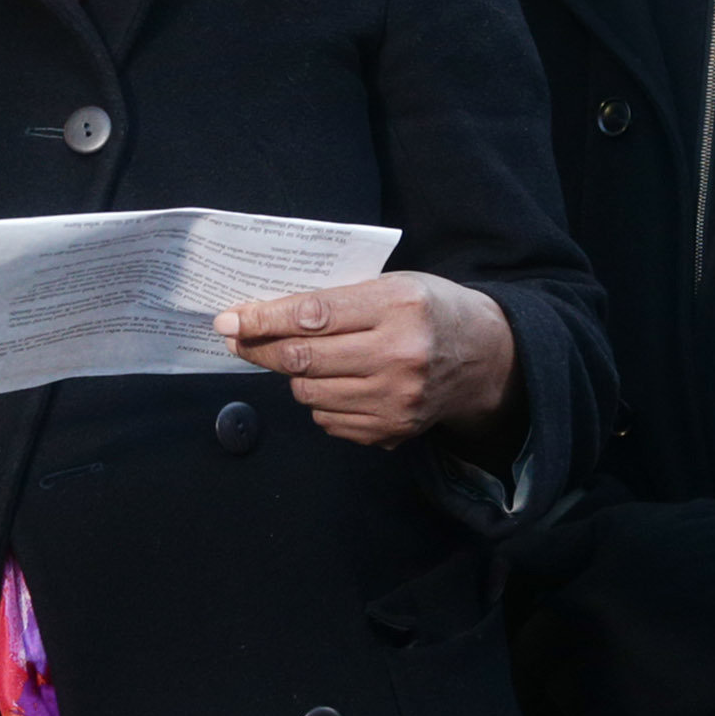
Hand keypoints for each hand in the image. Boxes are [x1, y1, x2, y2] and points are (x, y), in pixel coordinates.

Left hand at [215, 272, 516, 449]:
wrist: (486, 359)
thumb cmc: (431, 311)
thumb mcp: (393, 285)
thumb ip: (336, 299)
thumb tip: (265, 315)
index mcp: (398, 307)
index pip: (313, 315)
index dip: (263, 319)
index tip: (229, 320)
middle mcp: (398, 356)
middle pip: (304, 359)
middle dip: (261, 348)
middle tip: (239, 340)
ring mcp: (395, 399)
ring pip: (309, 392)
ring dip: (295, 375)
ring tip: (306, 359)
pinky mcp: (392, 430)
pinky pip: (327, 419)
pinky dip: (320, 400)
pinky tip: (338, 383)